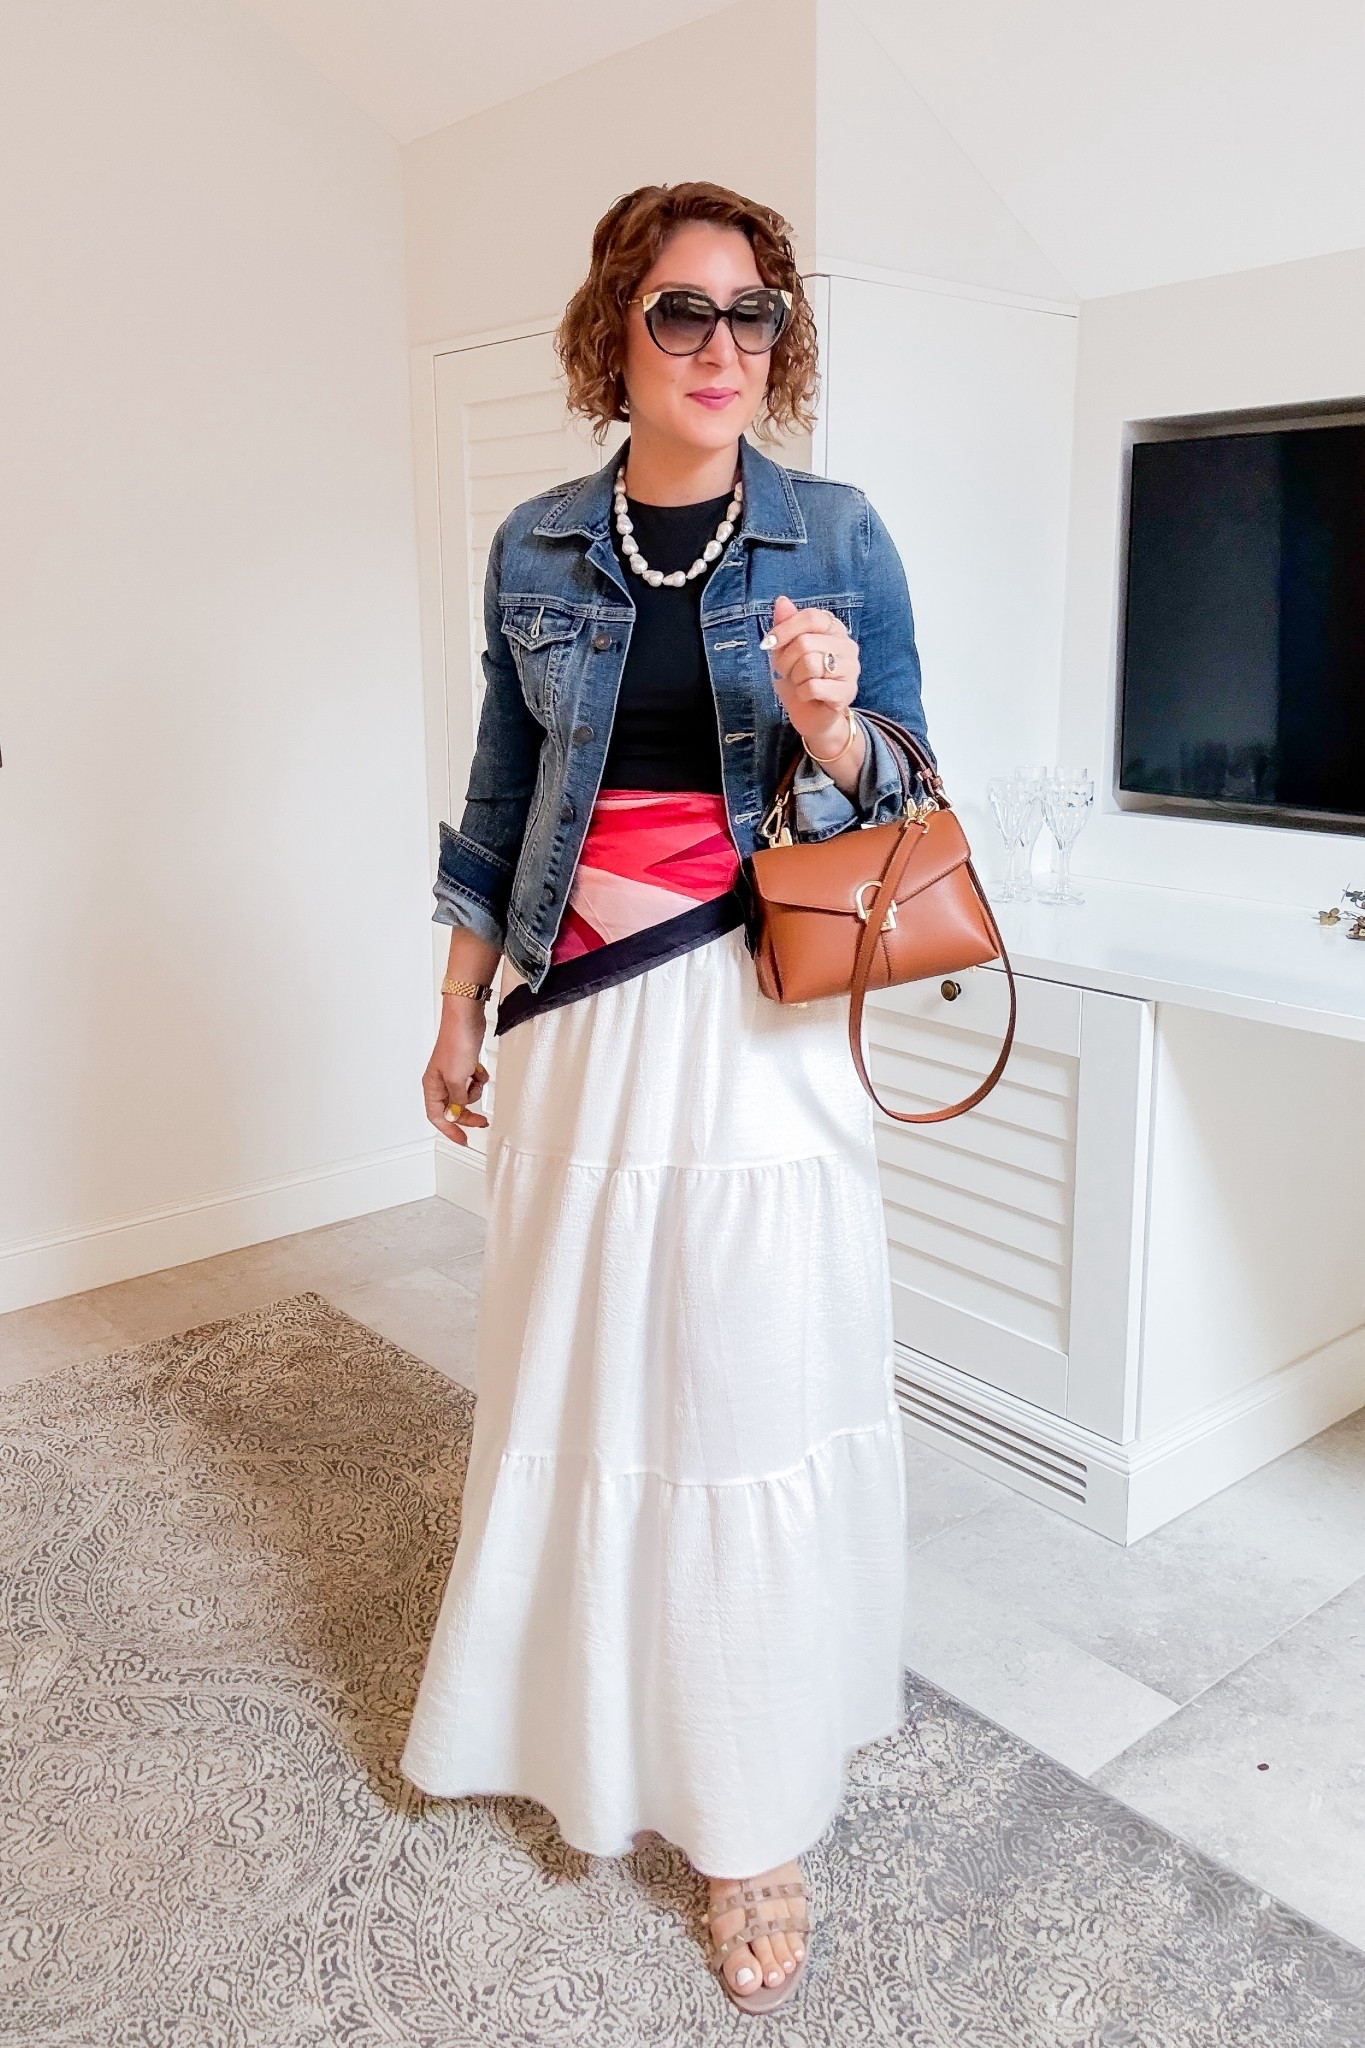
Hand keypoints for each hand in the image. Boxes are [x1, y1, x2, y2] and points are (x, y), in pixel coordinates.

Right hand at [422, 1006, 489, 1147]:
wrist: (466, 1018)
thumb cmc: (456, 1042)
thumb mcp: (457, 1078)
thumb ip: (456, 1100)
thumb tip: (455, 1114)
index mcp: (432, 1085)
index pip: (437, 1116)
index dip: (449, 1130)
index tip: (462, 1140)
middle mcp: (440, 1081)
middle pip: (453, 1108)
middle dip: (467, 1114)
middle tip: (482, 1122)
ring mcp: (452, 1073)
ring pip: (465, 1095)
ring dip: (474, 1091)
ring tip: (475, 1078)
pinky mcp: (464, 1066)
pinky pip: (473, 1082)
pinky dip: (478, 1078)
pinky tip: (478, 1069)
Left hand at [760, 594, 860, 754]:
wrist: (813, 714)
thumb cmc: (800, 677)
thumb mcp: (786, 649)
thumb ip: (786, 624)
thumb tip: (781, 601)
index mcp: (834, 628)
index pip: (811, 617)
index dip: (785, 629)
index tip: (768, 644)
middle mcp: (847, 645)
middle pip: (806, 643)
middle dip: (785, 660)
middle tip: (786, 672)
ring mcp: (851, 669)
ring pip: (810, 664)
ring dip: (795, 677)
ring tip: (799, 682)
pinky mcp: (847, 692)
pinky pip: (814, 687)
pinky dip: (802, 693)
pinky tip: (807, 695)